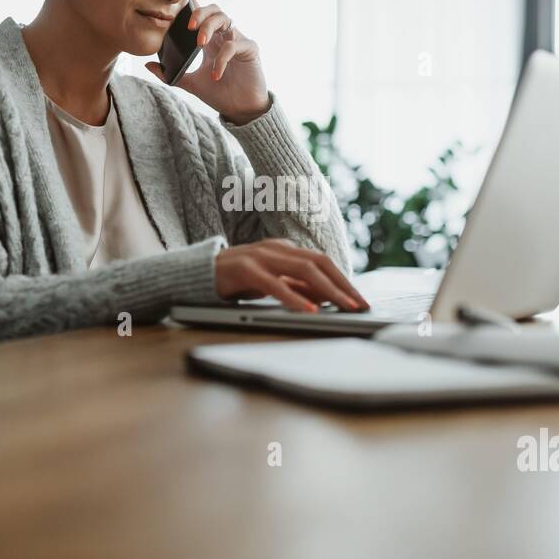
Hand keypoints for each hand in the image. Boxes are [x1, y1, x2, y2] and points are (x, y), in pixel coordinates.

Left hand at [146, 1, 268, 123]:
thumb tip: (147, 65)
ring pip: (225, 19)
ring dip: (209, 27)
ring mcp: (238, 40)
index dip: (191, 6)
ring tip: (199, 43)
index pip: (201, 15)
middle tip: (188, 26)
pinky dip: (221, 58)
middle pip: (214, 9)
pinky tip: (215, 74)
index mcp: (211, 40)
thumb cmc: (220, 94)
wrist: (241, 111)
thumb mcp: (191, 84)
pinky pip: (234, 45)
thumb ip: (171, 75)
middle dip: (200, 13)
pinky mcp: (250, 49)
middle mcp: (224, 36)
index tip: (176, 7)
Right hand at [214, 239, 370, 312]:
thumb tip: (327, 298)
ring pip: (303, 270)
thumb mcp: (272, 283)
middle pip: (319, 263)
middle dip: (343, 285)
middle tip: (360, 305)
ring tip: (343, 307)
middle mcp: (276, 248)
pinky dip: (295, 298)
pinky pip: (275, 285)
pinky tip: (309, 310)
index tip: (360, 300)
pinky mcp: (244, 269)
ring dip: (328, 290)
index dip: (344, 280)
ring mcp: (260, 256)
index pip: (322, 262)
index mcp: (285, 249)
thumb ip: (296, 287)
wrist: (197, 273)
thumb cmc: (238, 280)